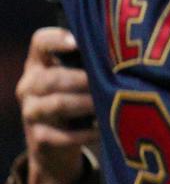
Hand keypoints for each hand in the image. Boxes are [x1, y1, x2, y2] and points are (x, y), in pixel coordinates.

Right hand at [18, 26, 95, 183]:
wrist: (54, 143)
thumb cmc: (74, 99)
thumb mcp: (75, 79)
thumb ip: (89, 64)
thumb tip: (127, 55)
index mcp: (39, 64)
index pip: (40, 42)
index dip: (57, 40)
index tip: (78, 43)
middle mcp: (29, 85)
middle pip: (51, 77)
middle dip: (82, 80)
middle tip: (108, 81)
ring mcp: (31, 112)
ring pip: (57, 104)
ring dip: (87, 104)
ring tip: (109, 103)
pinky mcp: (38, 138)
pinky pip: (62, 135)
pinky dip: (86, 133)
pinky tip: (103, 130)